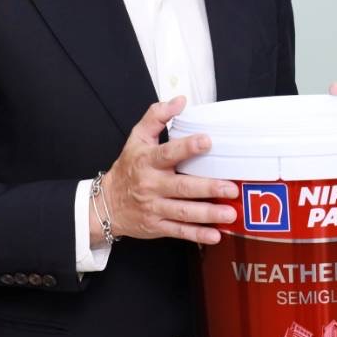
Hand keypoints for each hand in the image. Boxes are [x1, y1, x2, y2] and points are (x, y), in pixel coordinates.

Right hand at [100, 96, 239, 244]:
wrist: (106, 204)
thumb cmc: (128, 168)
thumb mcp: (137, 138)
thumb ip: (157, 116)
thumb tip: (179, 101)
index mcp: (148, 161)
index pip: (168, 153)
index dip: (187, 147)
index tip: (207, 141)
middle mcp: (151, 185)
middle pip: (181, 187)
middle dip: (208, 188)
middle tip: (230, 188)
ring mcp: (154, 208)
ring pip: (183, 212)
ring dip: (208, 214)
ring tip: (230, 212)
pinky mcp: (156, 226)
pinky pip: (178, 231)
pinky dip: (197, 234)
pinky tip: (215, 235)